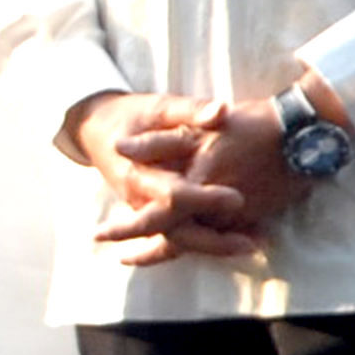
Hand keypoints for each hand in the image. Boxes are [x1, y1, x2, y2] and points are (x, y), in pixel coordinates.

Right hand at [62, 90, 256, 265]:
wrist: (98, 129)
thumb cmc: (133, 117)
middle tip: (252, 243)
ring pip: (179, 241)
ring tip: (256, 245)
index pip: (173, 196)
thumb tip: (222, 112)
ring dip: (216, 247)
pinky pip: (180, 237)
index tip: (238, 199)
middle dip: (213, 241)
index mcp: (139, 174)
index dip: (204, 200)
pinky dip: (209, 243)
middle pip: (176, 232)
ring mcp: (146, 211)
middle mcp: (140, 200)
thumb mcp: (159, 107)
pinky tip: (243, 242)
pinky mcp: (154, 214)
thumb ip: (191, 111)